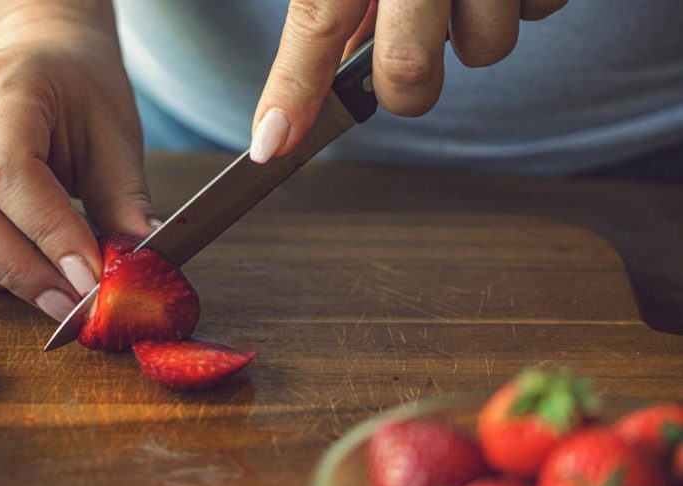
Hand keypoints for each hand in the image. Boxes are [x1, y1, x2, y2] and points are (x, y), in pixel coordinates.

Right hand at [0, 19, 153, 320]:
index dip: (47, 232)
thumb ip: (123, 200)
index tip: (89, 278)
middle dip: (19, 270)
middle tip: (71, 305)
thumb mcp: (114, 134)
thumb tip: (138, 268)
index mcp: (0, 86)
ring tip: (51, 293)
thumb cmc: (77, 95)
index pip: (7, 169)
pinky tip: (14, 275)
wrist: (34, 61)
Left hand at [248, 0, 567, 162]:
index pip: (315, 23)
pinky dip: (519, 1)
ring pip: (486, 48)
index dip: (292, 91)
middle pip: (409, 72)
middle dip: (401, 88)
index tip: (271, 145)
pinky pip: (540, 10)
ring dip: (469, 34)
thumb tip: (330, 60)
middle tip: (399, 62)